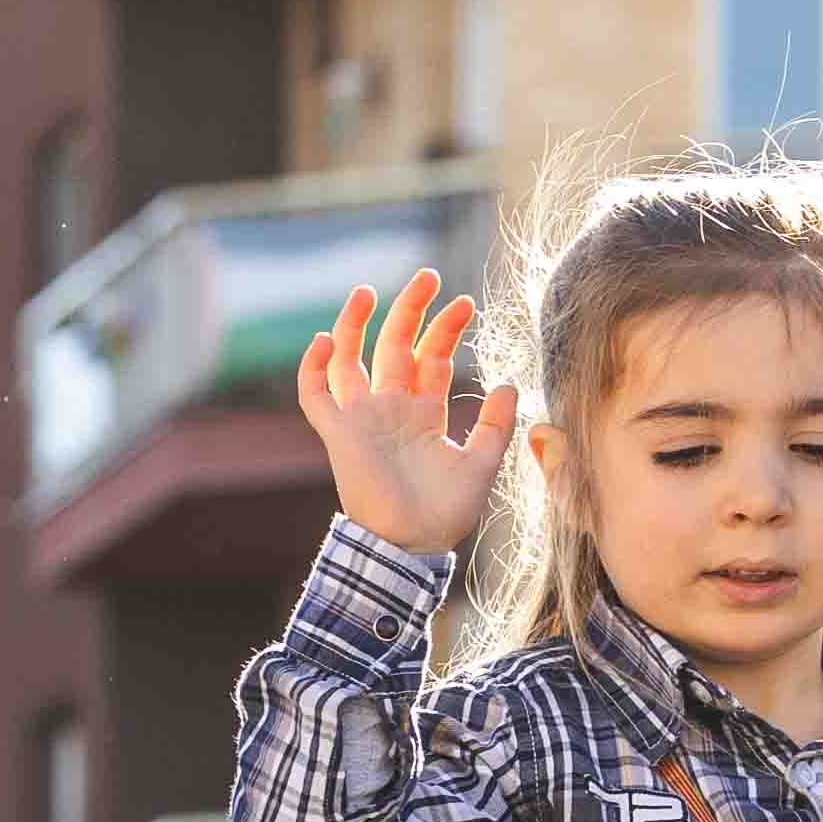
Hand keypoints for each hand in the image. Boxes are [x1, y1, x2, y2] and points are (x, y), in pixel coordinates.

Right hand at [294, 274, 507, 556]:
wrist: (410, 546)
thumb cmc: (444, 514)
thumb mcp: (481, 466)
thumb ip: (496, 426)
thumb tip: (510, 383)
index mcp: (423, 413)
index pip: (432, 358)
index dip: (446, 328)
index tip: (466, 303)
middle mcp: (391, 408)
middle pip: (395, 345)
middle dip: (410, 309)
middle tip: (428, 275)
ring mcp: (362, 418)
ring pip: (349, 359)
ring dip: (353, 324)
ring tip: (366, 292)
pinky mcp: (338, 433)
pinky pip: (315, 394)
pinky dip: (312, 367)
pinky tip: (324, 339)